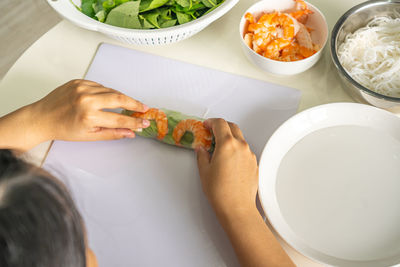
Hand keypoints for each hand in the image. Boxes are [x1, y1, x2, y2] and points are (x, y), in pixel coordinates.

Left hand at [31, 79, 149, 141]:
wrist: (42, 118)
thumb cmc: (63, 129)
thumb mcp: (90, 136)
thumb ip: (113, 134)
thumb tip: (130, 133)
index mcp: (89, 117)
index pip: (119, 120)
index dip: (135, 122)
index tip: (144, 122)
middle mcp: (86, 100)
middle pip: (119, 99)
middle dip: (135, 104)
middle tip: (144, 108)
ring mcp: (82, 88)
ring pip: (111, 90)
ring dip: (122, 97)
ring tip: (130, 103)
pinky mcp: (79, 81)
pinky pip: (100, 85)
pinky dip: (107, 91)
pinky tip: (110, 97)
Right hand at [196, 118, 258, 217]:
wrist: (237, 207)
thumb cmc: (221, 192)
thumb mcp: (205, 171)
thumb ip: (202, 156)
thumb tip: (202, 150)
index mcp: (227, 144)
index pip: (220, 124)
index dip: (211, 122)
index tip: (206, 125)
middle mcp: (241, 146)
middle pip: (232, 127)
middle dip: (221, 126)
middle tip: (212, 132)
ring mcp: (250, 155)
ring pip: (240, 139)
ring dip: (230, 138)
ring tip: (220, 148)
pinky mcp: (254, 164)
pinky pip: (245, 150)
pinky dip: (237, 149)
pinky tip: (229, 160)